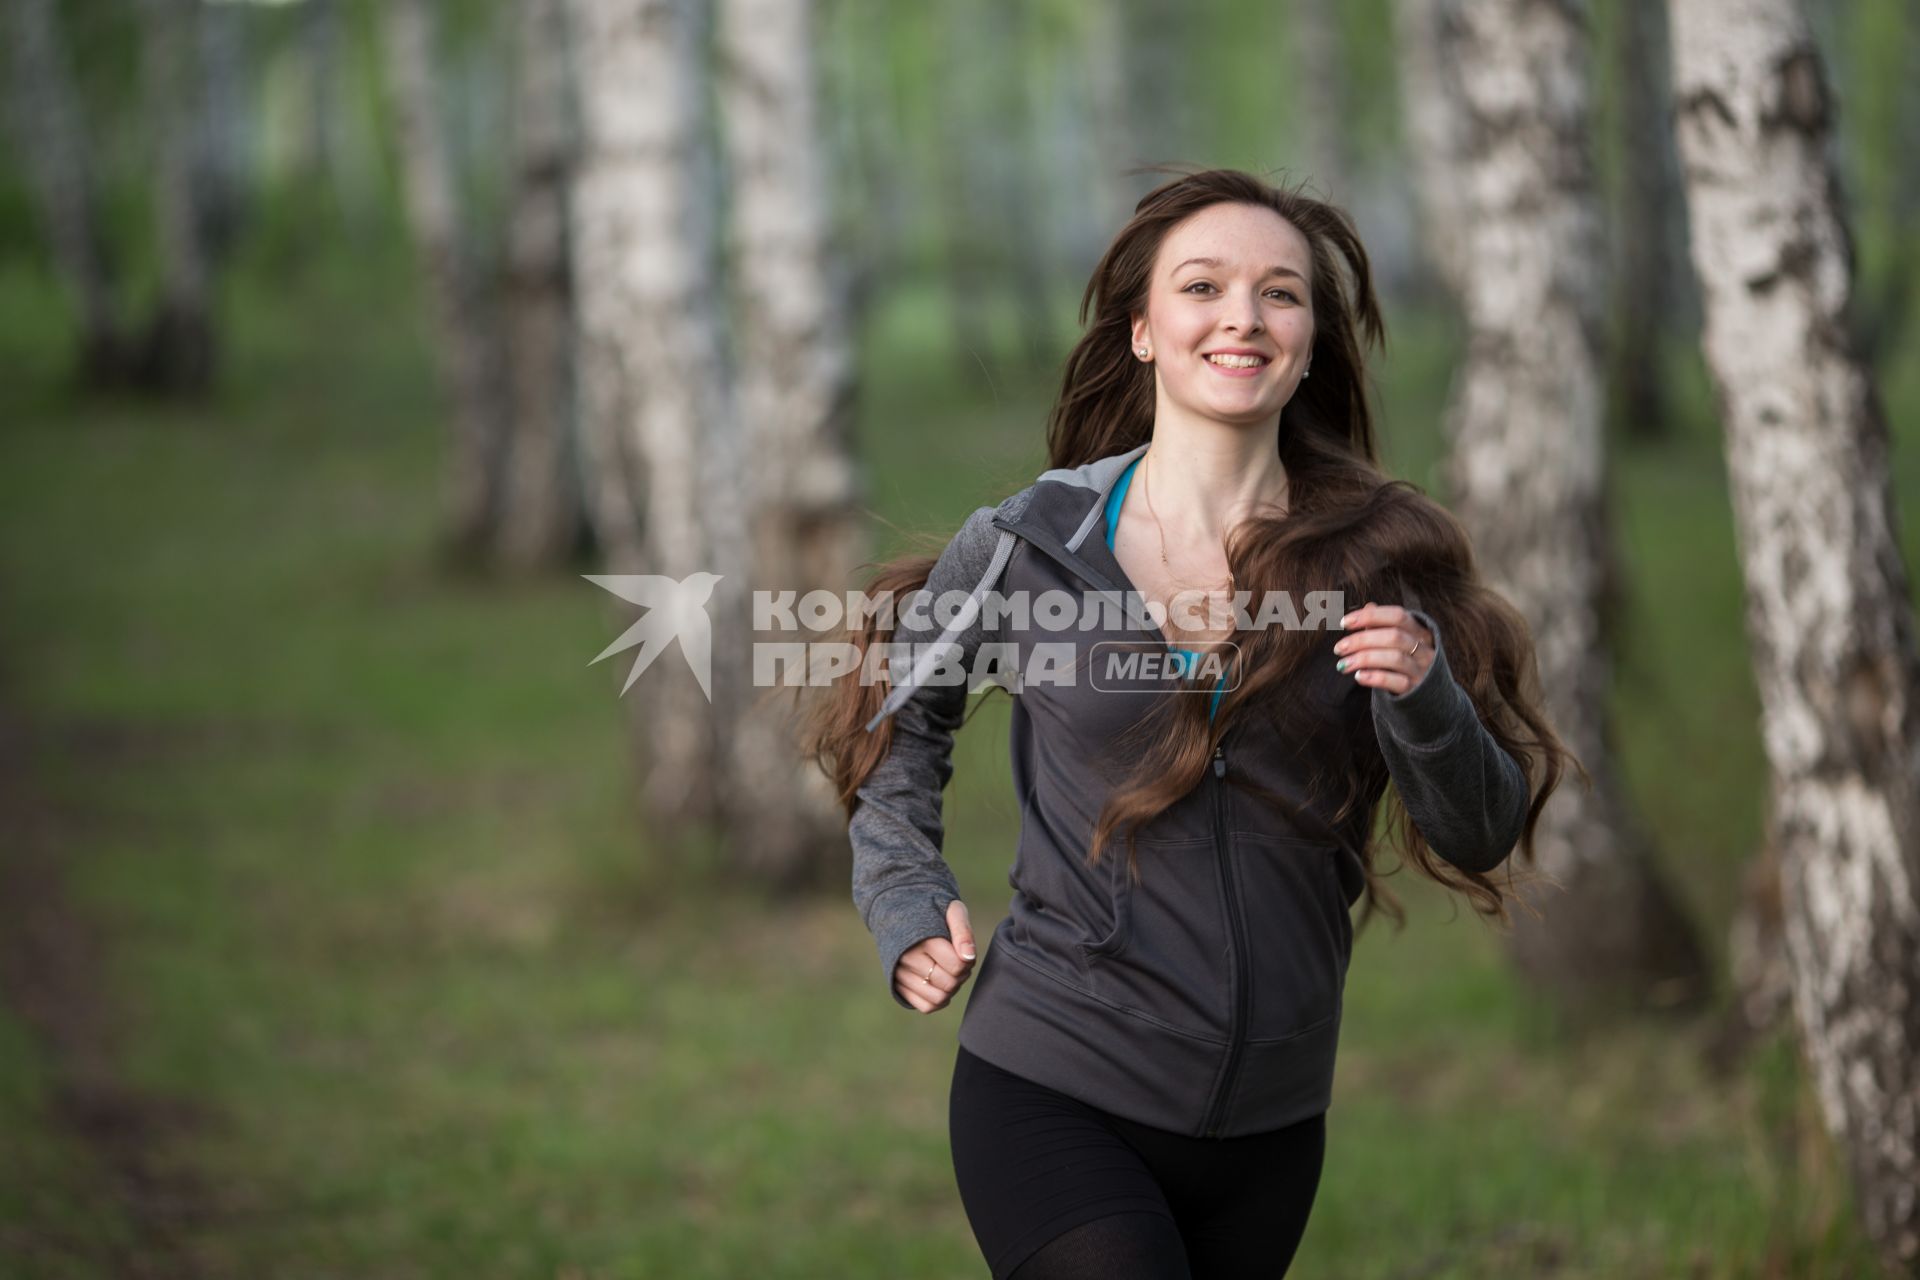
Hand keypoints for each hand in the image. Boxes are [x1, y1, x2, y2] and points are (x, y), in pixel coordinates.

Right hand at [894, 899, 976, 1013]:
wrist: (901, 911)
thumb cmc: (933, 912)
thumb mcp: (952, 910)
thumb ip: (963, 932)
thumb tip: (969, 957)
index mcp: (923, 940)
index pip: (957, 966)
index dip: (968, 962)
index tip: (963, 951)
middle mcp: (908, 959)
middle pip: (949, 984)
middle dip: (961, 975)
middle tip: (958, 962)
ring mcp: (901, 975)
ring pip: (938, 998)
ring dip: (951, 989)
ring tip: (949, 972)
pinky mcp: (898, 986)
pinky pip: (925, 1006)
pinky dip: (939, 1000)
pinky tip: (941, 985)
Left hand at [1334, 601, 1435, 694]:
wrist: (1424, 695)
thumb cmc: (1404, 663)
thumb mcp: (1396, 642)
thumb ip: (1382, 626)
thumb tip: (1367, 606)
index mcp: (1419, 632)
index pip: (1398, 615)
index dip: (1370, 616)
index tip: (1344, 622)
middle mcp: (1424, 648)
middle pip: (1394, 636)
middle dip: (1362, 640)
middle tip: (1339, 648)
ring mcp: (1421, 670)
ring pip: (1395, 658)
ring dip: (1364, 659)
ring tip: (1343, 664)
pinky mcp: (1415, 689)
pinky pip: (1396, 682)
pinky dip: (1375, 677)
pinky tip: (1359, 676)